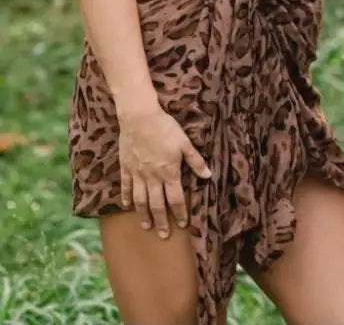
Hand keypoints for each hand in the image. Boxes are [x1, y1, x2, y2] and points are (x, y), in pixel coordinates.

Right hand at [117, 100, 210, 238]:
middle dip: (162, 221)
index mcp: (169, 172)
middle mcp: (153, 178)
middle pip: (157, 205)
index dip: (180, 213)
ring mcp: (138, 174)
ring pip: (140, 200)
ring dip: (144, 215)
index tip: (183, 224)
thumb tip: (208, 176)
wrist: (140, 118)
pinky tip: (126, 206)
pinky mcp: (126, 168)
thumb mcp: (185, 142)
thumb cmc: (165, 128)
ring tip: (146, 226)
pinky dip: (126, 198)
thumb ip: (195, 161)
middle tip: (163, 235)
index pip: (176, 199)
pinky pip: (126, 186)